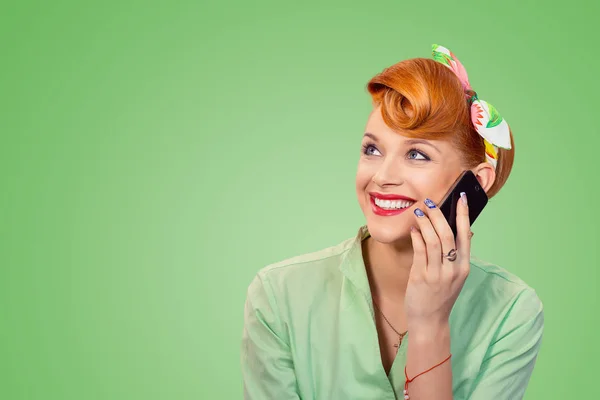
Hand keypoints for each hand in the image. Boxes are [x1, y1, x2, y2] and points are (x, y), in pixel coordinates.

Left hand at [405, 193, 471, 334]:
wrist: (430, 320)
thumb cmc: (441, 295)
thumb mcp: (456, 275)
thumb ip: (459, 254)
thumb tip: (466, 230)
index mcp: (464, 266)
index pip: (465, 235)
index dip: (463, 214)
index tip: (461, 197)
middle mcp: (453, 269)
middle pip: (447, 234)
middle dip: (438, 215)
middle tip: (430, 202)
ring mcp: (437, 274)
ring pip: (433, 241)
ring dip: (425, 223)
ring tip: (419, 212)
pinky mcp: (421, 277)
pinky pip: (419, 251)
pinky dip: (416, 237)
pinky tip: (413, 229)